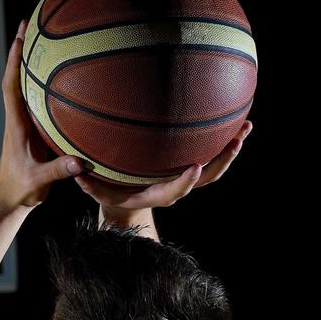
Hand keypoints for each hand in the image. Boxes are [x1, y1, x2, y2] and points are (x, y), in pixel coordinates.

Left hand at [0, 18, 85, 210]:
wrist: (9, 200)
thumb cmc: (21, 190)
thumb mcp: (40, 182)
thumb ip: (58, 171)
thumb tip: (80, 162)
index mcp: (16, 124)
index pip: (12, 85)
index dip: (15, 60)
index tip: (21, 35)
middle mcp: (18, 118)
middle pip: (17, 76)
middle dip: (22, 49)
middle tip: (31, 21)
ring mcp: (24, 122)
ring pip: (26, 85)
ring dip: (31, 61)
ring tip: (44, 37)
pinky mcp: (32, 129)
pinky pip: (36, 98)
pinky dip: (43, 81)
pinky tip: (59, 72)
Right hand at [74, 120, 252, 210]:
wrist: (126, 203)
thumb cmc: (109, 192)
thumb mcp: (95, 189)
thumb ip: (88, 181)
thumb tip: (74, 168)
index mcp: (156, 194)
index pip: (174, 191)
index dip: (185, 181)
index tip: (195, 167)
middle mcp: (176, 187)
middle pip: (206, 178)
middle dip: (223, 160)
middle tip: (236, 140)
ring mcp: (185, 175)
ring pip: (214, 167)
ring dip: (231, 148)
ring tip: (245, 125)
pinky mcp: (189, 165)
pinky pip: (210, 154)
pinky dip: (222, 139)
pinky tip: (231, 116)